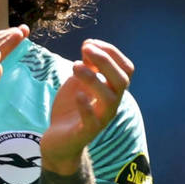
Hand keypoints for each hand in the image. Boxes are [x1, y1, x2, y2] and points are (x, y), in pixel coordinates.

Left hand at [40, 39, 133, 174]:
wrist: (58, 140)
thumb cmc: (71, 109)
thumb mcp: (78, 82)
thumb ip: (87, 66)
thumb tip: (89, 45)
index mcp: (112, 90)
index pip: (126, 68)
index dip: (112, 52)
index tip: (90, 43)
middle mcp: (111, 104)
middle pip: (122, 80)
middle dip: (106, 61)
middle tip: (85, 49)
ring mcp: (101, 119)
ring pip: (110, 98)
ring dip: (94, 79)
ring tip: (74, 66)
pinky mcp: (86, 132)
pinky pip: (93, 121)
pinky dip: (86, 107)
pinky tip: (77, 95)